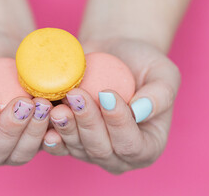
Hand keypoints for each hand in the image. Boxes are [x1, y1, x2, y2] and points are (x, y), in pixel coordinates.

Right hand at [0, 29, 51, 166]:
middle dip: (9, 130)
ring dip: (32, 133)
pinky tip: (58, 117)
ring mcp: (7, 147)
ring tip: (41, 105)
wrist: (1, 49)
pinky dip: (50, 135)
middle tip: (22, 104)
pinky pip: (42, 146)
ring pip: (19, 154)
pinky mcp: (30, 140)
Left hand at [42, 38, 180, 173]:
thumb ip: (160, 94)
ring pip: (77, 148)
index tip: (107, 94)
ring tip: (60, 103)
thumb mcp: (163, 73)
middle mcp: (119, 154)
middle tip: (77, 95)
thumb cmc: (142, 64)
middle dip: (87, 123)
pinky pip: (59, 144)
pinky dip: (51, 133)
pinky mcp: (71, 141)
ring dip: (66, 126)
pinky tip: (45, 119)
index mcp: (147, 145)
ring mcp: (92, 150)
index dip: (119, 123)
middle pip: (101, 150)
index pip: (133, 146)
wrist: (113, 55)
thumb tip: (140, 111)